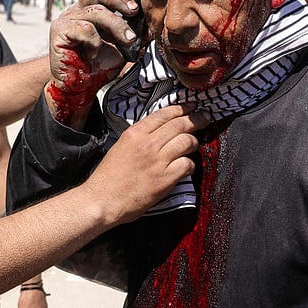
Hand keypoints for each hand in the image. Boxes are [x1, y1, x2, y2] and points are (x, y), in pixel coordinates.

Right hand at [46, 0, 139, 125]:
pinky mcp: (59, 30)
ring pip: (96, 12)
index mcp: (92, 9)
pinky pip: (84, 29)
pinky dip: (95, 42)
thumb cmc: (100, 65)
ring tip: (129, 41)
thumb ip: (133, 30)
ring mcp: (67, 18)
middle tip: (135, 10)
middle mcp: (78, 10)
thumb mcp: (122, 46)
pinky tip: (95, 54)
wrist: (81, 88)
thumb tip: (151, 20)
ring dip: (117, 26)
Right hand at [86, 104, 206, 225]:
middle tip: (205, 118)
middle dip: (196, 119)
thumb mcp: (121, 146)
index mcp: (135, 134)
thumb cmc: (108, 177)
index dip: (181, 109)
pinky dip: (190, 165)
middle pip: (180, 124)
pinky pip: (187, 164)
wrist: (102, 200)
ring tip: (194, 144)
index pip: (164, 114)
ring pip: (187, 142)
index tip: (190, 108)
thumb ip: (140, 138)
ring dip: (194, 142)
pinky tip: (186, 167)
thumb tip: (159, 133)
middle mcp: (148, 144)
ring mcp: (158, 161)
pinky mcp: (165, 179)